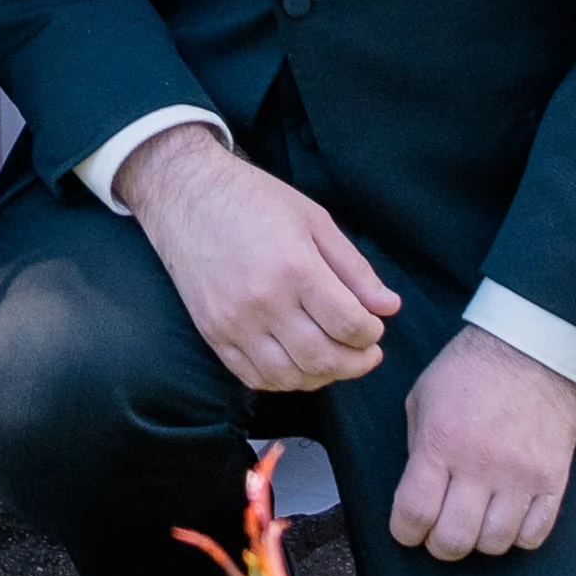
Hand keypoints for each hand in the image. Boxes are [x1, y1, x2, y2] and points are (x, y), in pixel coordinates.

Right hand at [123, 125, 394, 395]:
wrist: (186, 194)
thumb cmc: (255, 199)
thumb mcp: (314, 219)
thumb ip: (354, 268)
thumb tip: (389, 308)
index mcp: (295, 267)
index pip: (349, 325)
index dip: (371, 334)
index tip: (374, 326)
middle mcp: (264, 302)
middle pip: (323, 359)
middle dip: (355, 362)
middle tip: (366, 352)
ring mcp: (234, 323)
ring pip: (290, 377)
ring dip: (322, 376)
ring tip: (334, 359)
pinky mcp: (213, 334)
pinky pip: (254, 378)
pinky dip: (283, 381)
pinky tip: (297, 363)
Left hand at [391, 326, 575, 559]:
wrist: (532, 347)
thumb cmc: (470, 369)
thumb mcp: (423, 397)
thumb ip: (419, 448)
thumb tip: (420, 494)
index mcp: (441, 441)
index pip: (415, 513)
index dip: (406, 532)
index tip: (408, 530)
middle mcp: (480, 465)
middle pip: (454, 540)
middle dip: (440, 544)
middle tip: (440, 531)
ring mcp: (520, 476)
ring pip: (494, 544)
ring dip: (479, 540)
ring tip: (476, 520)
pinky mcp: (553, 480)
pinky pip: (533, 536)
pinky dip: (516, 536)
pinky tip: (508, 516)